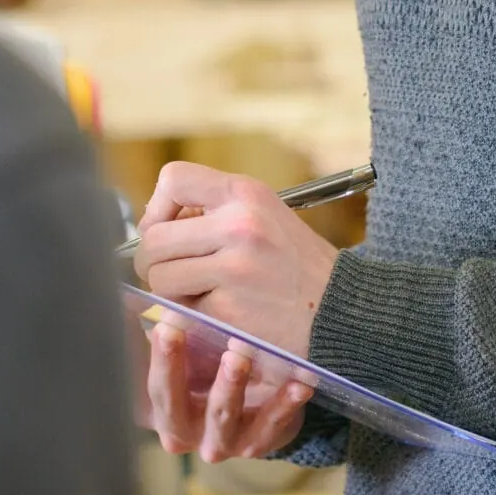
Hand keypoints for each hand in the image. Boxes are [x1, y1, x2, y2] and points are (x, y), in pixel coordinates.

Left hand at [134, 162, 339, 356]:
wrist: (341, 310)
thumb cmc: (299, 265)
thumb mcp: (266, 216)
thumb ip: (216, 211)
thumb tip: (155, 223)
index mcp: (246, 193)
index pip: (173, 179)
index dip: (158, 207)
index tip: (167, 228)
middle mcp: (239, 224)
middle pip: (154, 237)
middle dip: (153, 260)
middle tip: (172, 272)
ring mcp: (233, 267)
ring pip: (160, 276)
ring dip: (170, 291)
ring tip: (199, 293)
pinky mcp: (229, 309)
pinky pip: (182, 309)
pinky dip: (193, 315)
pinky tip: (221, 312)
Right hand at [142, 320, 312, 462]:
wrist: (251, 414)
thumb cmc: (209, 376)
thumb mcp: (190, 363)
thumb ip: (177, 342)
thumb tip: (164, 304)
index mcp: (165, 414)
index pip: (156, 388)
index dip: (159, 358)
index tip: (164, 325)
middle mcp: (188, 434)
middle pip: (177, 408)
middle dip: (177, 370)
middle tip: (182, 333)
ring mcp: (224, 442)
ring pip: (224, 416)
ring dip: (230, 385)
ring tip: (238, 356)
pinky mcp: (260, 443)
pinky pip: (274, 423)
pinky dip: (286, 403)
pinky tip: (300, 384)